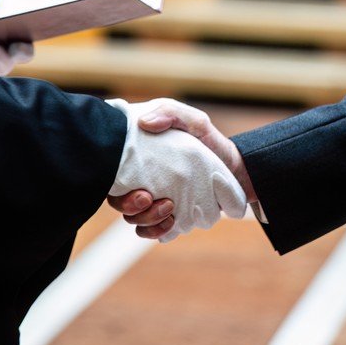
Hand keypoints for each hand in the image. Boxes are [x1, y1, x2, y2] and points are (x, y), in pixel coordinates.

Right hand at [105, 98, 247, 241]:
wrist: (234, 170)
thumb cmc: (209, 142)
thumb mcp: (194, 121)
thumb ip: (171, 113)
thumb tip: (144, 122)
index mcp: (139, 157)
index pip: (111, 171)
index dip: (113, 182)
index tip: (135, 182)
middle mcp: (140, 180)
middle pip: (117, 200)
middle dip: (129, 205)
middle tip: (147, 197)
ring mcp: (152, 200)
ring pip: (133, 218)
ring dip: (147, 218)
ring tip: (169, 208)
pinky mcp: (165, 217)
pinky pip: (150, 231)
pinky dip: (157, 231)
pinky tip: (171, 222)